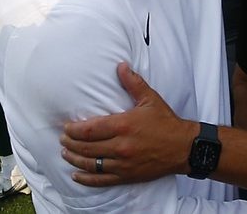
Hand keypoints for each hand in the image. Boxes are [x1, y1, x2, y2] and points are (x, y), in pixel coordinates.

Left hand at [59, 63, 197, 186]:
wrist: (183, 147)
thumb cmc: (166, 122)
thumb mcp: (150, 99)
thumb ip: (133, 82)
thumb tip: (121, 66)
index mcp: (123, 125)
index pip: (89, 129)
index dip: (73, 130)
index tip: (66, 127)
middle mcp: (120, 146)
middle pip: (86, 147)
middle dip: (70, 143)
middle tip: (62, 139)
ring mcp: (123, 163)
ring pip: (91, 164)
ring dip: (75, 159)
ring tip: (66, 153)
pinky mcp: (127, 175)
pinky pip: (101, 180)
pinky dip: (87, 179)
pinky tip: (77, 175)